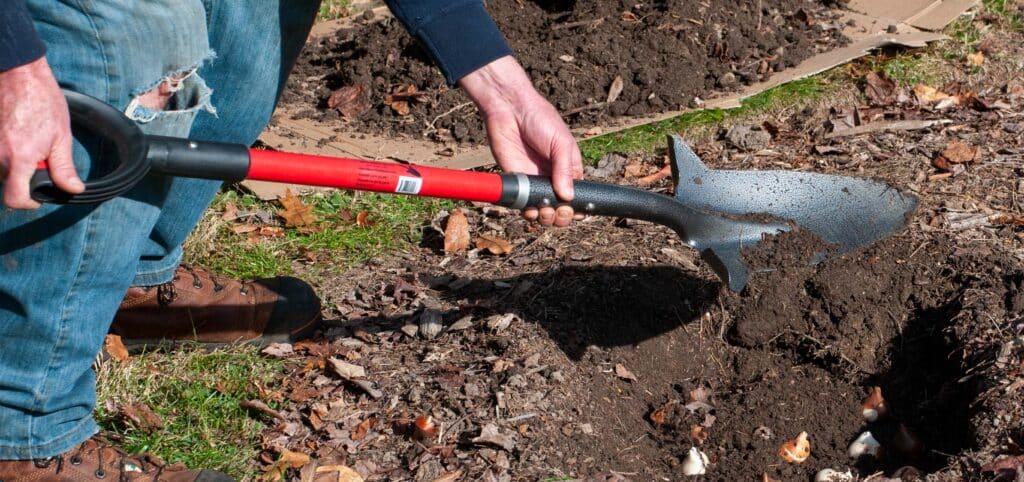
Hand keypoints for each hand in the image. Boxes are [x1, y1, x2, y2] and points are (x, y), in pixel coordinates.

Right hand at [0, 56, 82, 208]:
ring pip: (2, 169)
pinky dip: (7, 152)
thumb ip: (64, 167)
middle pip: (9, 183)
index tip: (38, 197)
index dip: (28, 203)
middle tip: (40, 156)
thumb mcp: (61, 136)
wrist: (18, 74)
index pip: (15, 198)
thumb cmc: (41, 100)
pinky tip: (18, 136)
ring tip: (30, 141)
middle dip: (25, 177)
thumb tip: (72, 189)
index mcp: (19, 159)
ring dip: (16, 163)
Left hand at [459, 56, 583, 226]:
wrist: (510, 110)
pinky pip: (523, 204)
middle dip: (563, 216)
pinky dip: (528, 212)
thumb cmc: (540, 120)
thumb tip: (568, 197)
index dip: (579, 208)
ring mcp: (535, 182)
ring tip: (545, 210)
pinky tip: (530, 209)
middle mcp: (553, 179)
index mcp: (569, 169)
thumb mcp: (560, 142)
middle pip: (561, 209)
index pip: (578, 196)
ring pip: (543, 211)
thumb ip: (565, 170)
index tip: (577, 212)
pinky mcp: (517, 183)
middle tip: (560, 211)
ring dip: (546, 217)